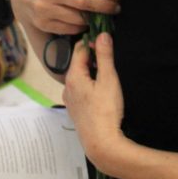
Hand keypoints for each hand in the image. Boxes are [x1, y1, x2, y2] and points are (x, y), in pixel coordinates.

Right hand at [12, 0, 121, 36]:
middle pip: (85, 2)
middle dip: (105, 6)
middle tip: (117, 8)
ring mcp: (45, 9)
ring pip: (78, 19)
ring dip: (95, 19)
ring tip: (104, 16)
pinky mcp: (44, 24)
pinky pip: (70, 29)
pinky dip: (82, 27)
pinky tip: (87, 22)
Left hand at [63, 32, 127, 171]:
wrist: (101, 143)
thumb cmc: (106, 111)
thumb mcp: (109, 79)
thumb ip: (105, 56)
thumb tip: (102, 35)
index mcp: (73, 76)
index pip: (80, 49)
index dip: (93, 42)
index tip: (106, 41)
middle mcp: (67, 87)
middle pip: (79, 63)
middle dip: (94, 58)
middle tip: (110, 58)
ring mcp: (70, 100)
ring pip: (80, 78)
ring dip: (92, 73)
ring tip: (108, 76)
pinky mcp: (75, 110)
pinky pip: (81, 90)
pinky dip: (90, 86)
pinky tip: (102, 93)